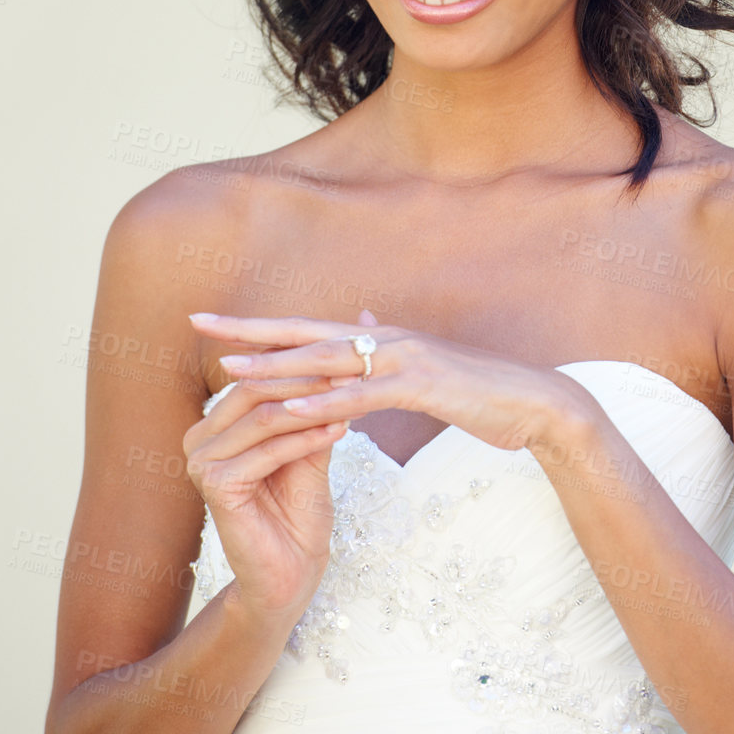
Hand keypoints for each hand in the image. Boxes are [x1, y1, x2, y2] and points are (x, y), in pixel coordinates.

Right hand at [180, 311, 387, 619]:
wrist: (291, 570)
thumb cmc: (300, 508)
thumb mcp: (311, 444)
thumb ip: (318, 402)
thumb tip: (347, 351)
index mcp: (215, 422)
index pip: (258, 374)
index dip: (303, 362)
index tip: (352, 351)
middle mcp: (199, 437)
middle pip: (257, 389)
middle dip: (309, 378)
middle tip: (355, 367)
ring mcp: (202, 462)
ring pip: (264, 416)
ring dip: (312, 405)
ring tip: (354, 394)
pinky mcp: (215, 486)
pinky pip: (268, 451)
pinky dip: (306, 439)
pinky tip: (339, 430)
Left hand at [187, 309, 603, 462]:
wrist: (536, 403)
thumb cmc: (480, 392)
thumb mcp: (426, 369)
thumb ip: (386, 348)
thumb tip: (359, 320)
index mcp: (380, 338)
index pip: (306, 328)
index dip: (257, 326)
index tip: (210, 324)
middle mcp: (385, 338)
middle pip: (304, 333)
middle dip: (249, 331)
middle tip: (198, 325)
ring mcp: (404, 359)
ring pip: (328, 363)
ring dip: (276, 368)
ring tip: (229, 373)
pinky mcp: (423, 387)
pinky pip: (364, 397)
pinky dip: (325, 405)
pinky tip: (292, 413)